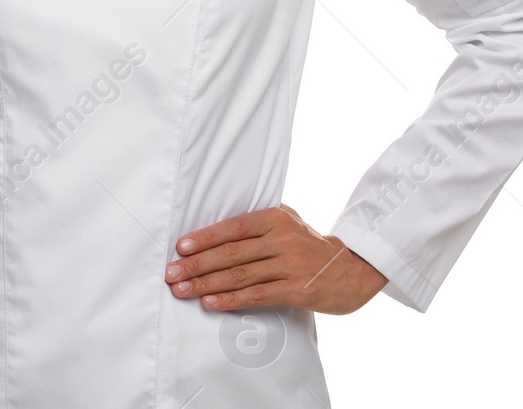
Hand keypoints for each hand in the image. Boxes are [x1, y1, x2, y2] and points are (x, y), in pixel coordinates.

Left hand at [163, 204, 386, 314]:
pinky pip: (257, 295)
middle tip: (171, 273)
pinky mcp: (296, 290)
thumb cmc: (309, 244)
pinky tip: (210, 303)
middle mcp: (281, 239)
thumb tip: (215, 229)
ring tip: (182, 290)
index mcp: (275, 218)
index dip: (204, 237)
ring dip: (206, 284)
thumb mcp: (288, 221)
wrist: (351, 269)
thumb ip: (258, 221)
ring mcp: (290, 265)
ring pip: (240, 275)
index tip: (180, 248)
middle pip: (231, 253)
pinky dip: (230, 300)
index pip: (232, 227)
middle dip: (196, 264)